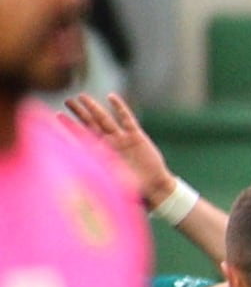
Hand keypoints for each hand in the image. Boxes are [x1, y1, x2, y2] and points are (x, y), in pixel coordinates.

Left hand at [64, 91, 174, 205]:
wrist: (156, 188)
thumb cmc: (134, 190)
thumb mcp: (113, 183)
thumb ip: (100, 174)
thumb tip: (79, 170)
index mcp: (101, 155)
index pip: (82, 137)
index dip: (70, 126)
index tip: (58, 115)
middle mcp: (109, 144)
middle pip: (90, 124)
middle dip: (79, 112)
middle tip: (68, 101)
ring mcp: (122, 139)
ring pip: (105, 119)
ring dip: (94, 108)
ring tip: (82, 96)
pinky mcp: (136, 137)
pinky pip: (127, 119)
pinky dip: (120, 108)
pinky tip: (111, 97)